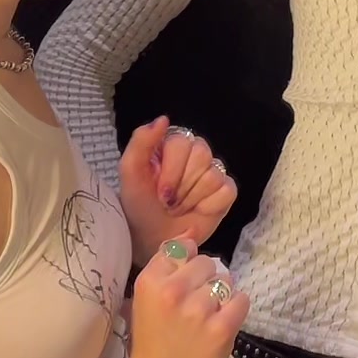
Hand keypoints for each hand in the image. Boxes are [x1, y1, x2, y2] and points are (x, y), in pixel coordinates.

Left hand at [119, 116, 235, 265]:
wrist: (152, 239)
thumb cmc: (140, 204)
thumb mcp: (130, 172)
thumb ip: (141, 141)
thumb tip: (164, 119)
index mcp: (172, 143)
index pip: (182, 143)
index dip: (172, 172)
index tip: (159, 193)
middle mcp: (195, 153)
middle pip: (201, 155)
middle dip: (181, 187)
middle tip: (169, 202)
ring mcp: (213, 171)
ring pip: (213, 175)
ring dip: (192, 199)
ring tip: (179, 208)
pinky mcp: (226, 191)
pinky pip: (227, 190)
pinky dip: (210, 206)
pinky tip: (198, 211)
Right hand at [125, 237, 249, 357]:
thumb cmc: (151, 344)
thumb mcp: (146, 300)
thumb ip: (166, 265)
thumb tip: (191, 232)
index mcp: (150, 281)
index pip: (182, 249)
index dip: (186, 267)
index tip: (182, 287)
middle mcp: (172, 290)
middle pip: (206, 263)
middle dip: (206, 281)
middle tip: (196, 307)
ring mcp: (198, 310)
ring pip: (225, 281)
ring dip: (221, 297)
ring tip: (208, 319)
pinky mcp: (220, 328)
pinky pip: (241, 301)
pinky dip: (237, 310)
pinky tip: (223, 323)